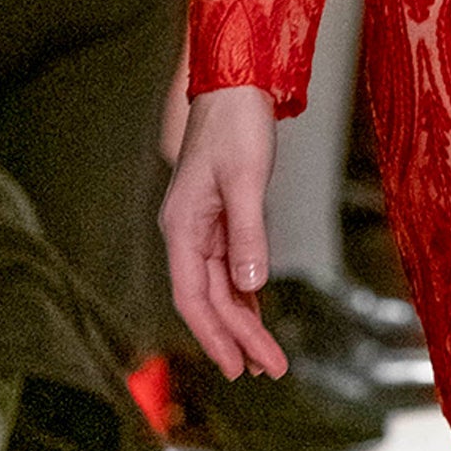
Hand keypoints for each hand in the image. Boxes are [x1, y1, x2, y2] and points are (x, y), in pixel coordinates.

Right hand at [162, 85, 288, 379]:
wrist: (235, 82)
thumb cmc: (234, 122)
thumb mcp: (244, 178)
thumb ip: (247, 232)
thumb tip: (251, 283)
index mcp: (181, 227)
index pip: (193, 297)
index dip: (215, 335)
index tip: (238, 366)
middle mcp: (187, 231)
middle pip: (209, 298)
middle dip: (237, 335)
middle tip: (268, 367)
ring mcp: (202, 224)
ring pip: (220, 285)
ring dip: (242, 318)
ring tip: (266, 353)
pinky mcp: (219, 215)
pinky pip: (228, 265)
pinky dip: (244, 290)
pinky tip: (257, 308)